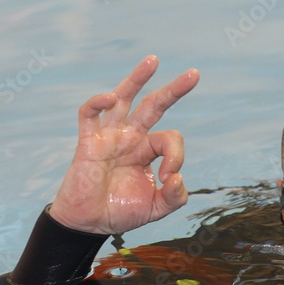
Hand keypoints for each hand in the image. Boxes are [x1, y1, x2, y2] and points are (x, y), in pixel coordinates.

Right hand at [49, 56, 199, 233]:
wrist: (89, 223)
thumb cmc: (120, 211)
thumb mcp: (156, 208)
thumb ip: (174, 198)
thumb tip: (178, 178)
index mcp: (148, 151)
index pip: (170, 139)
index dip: (177, 156)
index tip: (169, 179)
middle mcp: (131, 138)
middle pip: (154, 106)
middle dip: (174, 90)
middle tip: (195, 74)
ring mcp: (110, 137)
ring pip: (124, 99)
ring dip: (137, 79)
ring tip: (154, 60)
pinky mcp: (88, 142)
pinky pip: (90, 114)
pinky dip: (97, 102)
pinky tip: (110, 97)